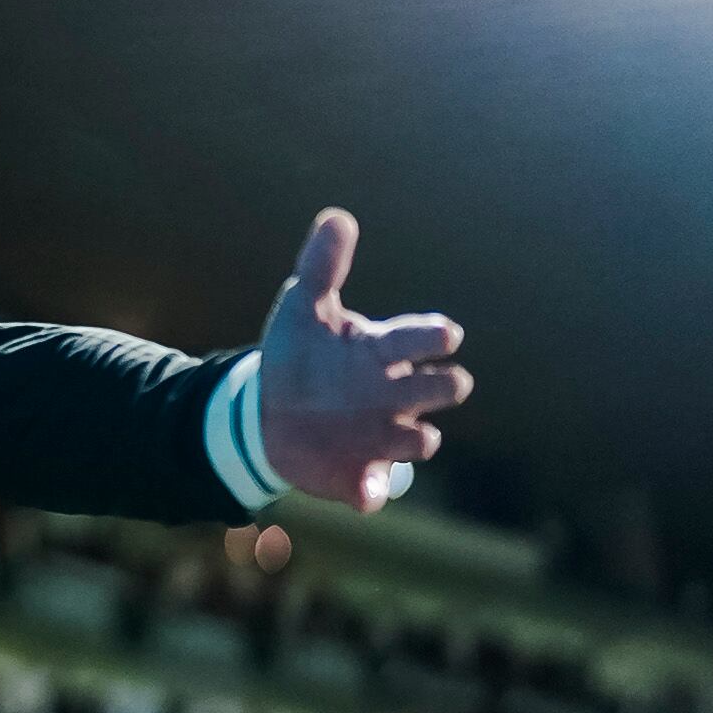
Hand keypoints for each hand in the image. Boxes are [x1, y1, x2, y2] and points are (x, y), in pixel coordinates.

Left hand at [255, 210, 472, 511]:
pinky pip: (378, 489)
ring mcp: (383, 436)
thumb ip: (321, 266)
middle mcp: (396, 394)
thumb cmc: (298, 354)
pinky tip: (365, 496)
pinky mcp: (361, 473)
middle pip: (440, 390)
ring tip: (393, 434)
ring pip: (419, 442)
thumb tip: (337, 216)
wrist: (267, 411)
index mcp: (385, 351)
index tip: (444, 333)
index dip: (433, 337)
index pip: (421, 340)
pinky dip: (374, 492)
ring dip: (410, 439)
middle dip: (438, 387)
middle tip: (434, 382)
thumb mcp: (301, 309)